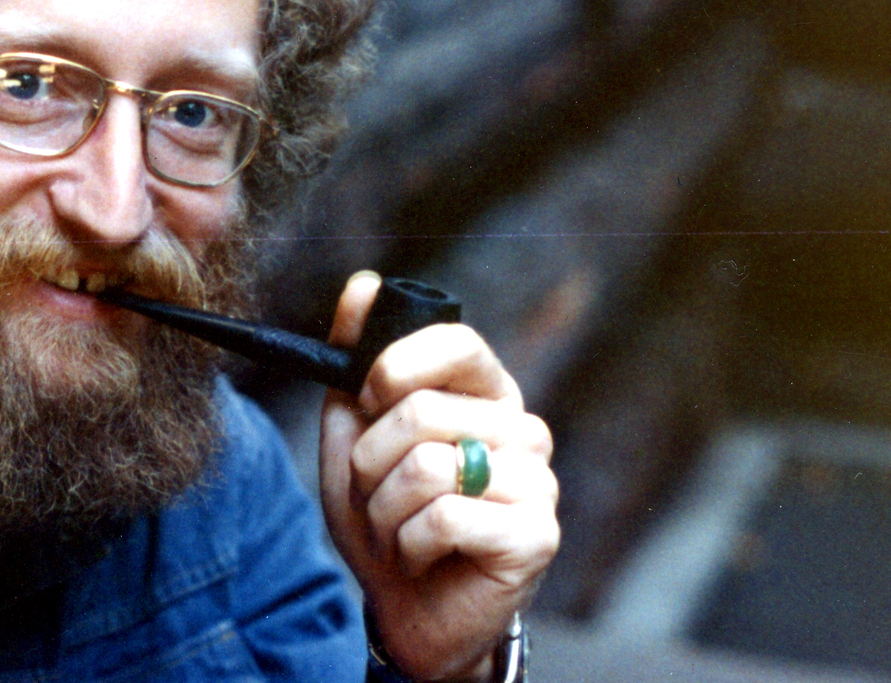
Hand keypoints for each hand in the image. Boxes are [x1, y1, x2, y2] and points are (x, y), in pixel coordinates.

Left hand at [319, 272, 558, 680]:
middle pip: (422, 412)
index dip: (399, 364)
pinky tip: (423, 555)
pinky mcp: (536, 535)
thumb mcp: (353, 432)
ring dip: (385, 509)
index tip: (367, 396)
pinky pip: (445, 518)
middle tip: (378, 493)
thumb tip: (363, 283)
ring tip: (399, 528)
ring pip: (426, 467)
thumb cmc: (384, 513)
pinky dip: (409, 543)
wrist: (404, 607)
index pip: (458, 342)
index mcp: (484, 394)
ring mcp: (537, 482)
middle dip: (371, 462)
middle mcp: (522, 428)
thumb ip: (355, 359)